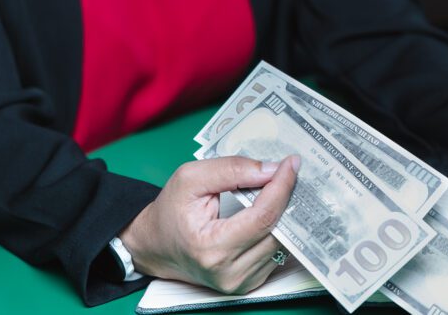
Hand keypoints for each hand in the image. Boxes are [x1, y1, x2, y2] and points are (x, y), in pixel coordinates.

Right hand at [120, 155, 298, 293]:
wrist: (156, 246)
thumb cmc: (170, 211)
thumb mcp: (191, 178)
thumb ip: (232, 170)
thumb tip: (270, 169)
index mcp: (211, 248)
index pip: (262, 216)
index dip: (281, 187)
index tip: (291, 164)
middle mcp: (228, 272)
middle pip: (277, 230)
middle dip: (286, 196)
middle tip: (288, 170)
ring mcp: (239, 282)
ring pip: (281, 243)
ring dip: (284, 213)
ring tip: (279, 187)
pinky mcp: (247, 284)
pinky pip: (275, 253)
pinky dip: (276, 229)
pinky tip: (271, 210)